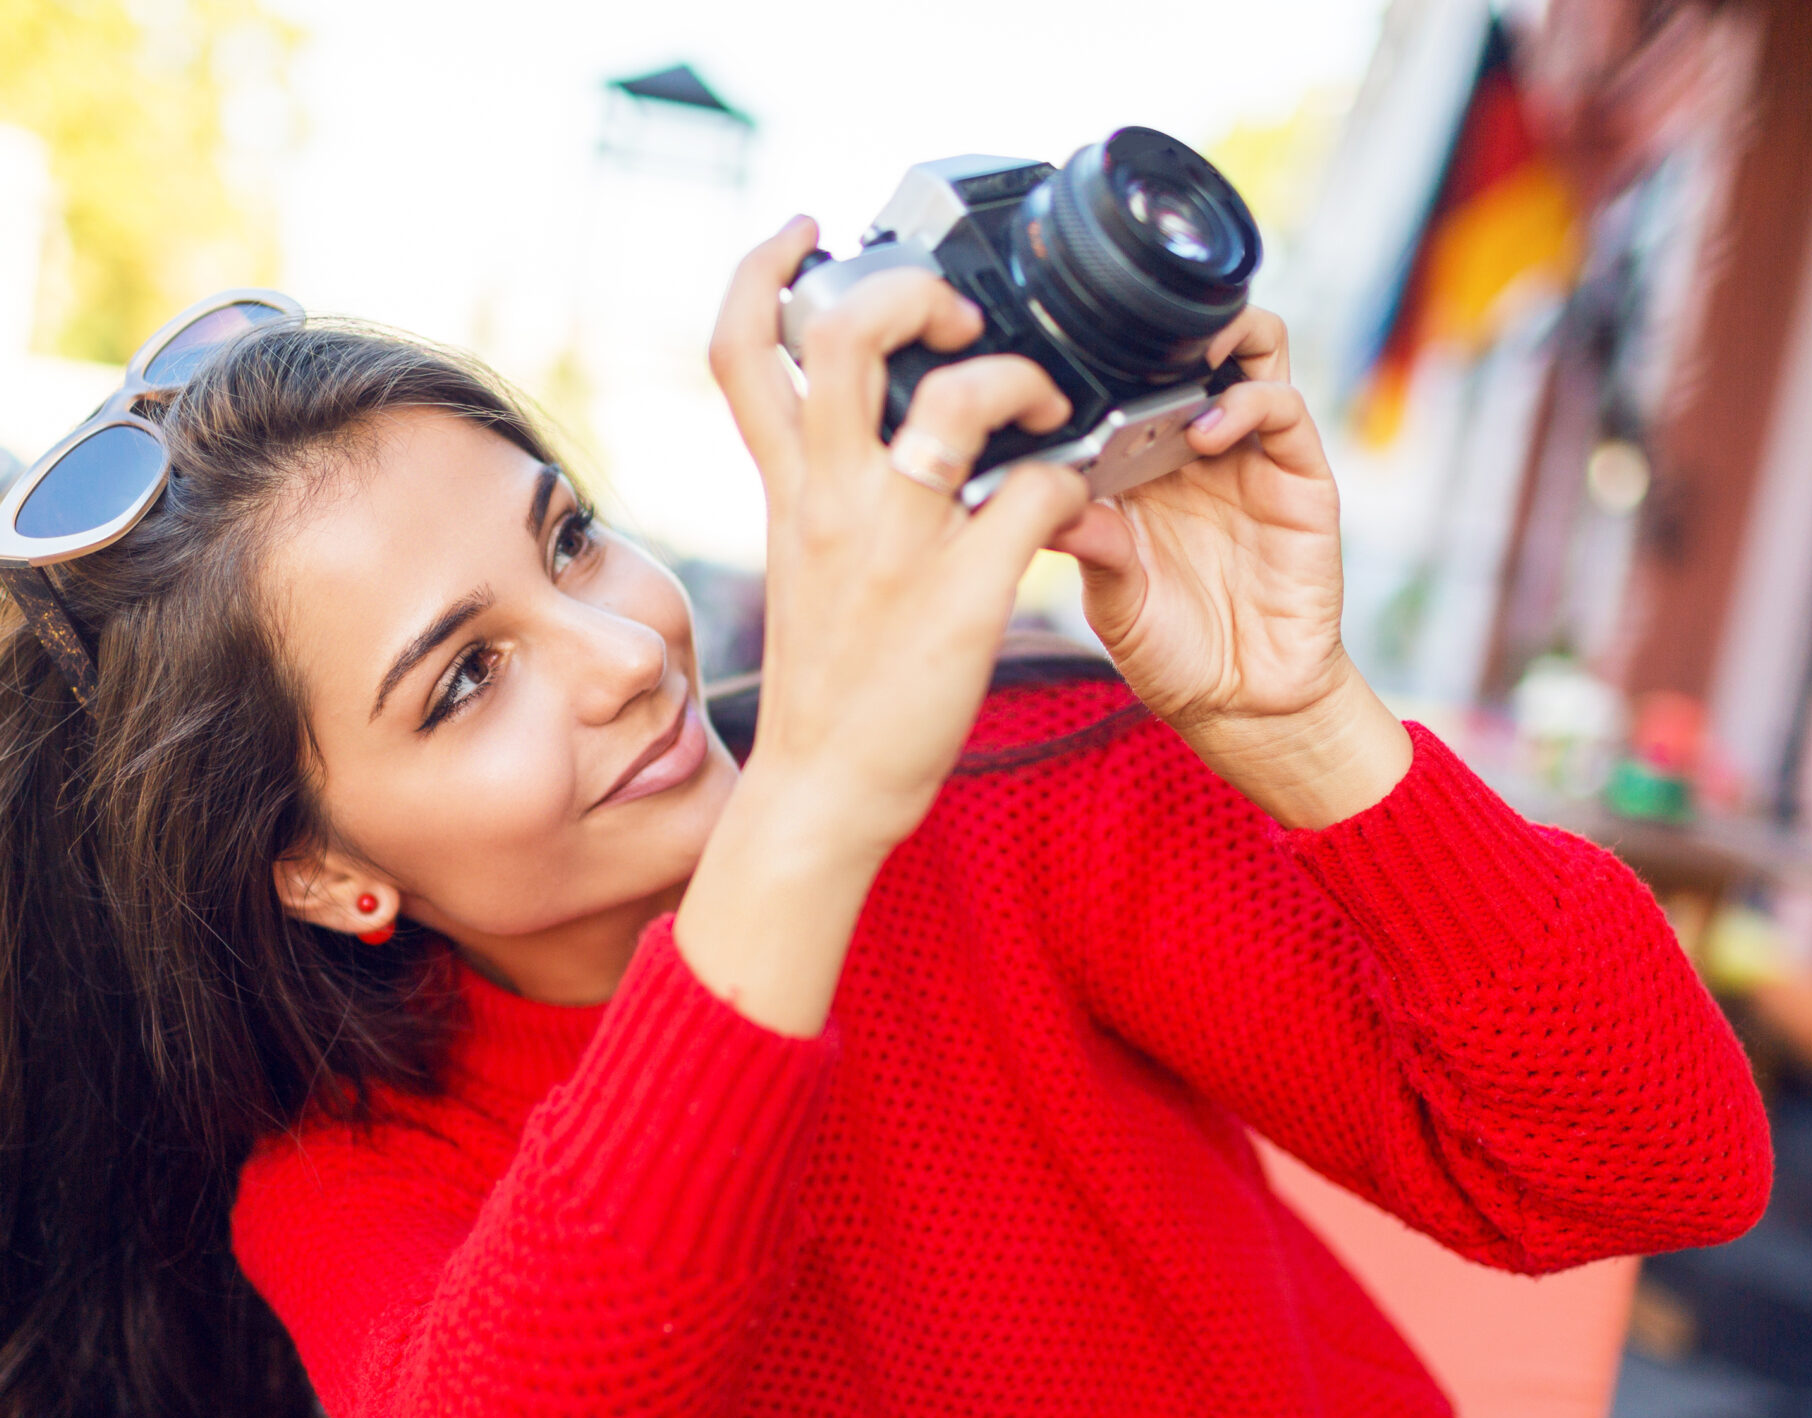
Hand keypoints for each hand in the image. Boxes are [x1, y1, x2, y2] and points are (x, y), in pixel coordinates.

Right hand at [673, 217, 1090, 1032]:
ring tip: (1043, 399)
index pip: (737, 348)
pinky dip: (1073, 476)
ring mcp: (897, 543)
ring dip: (1017, 375)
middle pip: (840, 334)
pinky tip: (1074, 496)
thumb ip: (823, 488)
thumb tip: (866, 430)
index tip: (807, 232)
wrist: (822, 792)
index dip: (763, 267)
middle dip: (907, 292)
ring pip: (954, 398)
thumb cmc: (827, 680)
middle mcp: (830, 499)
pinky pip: (1038, 490)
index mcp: (786, 488)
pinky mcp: (963, 593)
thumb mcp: (801, 562)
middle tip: (958, 318)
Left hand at [1049, 308, 1409, 827]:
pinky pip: (1284, 409)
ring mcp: (1252, 457)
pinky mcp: (1300, 478)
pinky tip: (1206, 430)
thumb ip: (1090, 546)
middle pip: (1196, 344)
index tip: (1065, 353)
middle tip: (1130, 327)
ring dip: (1222, 337)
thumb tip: (1046, 495)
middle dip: (1168, 323)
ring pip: (1253, 352)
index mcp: (1141, 466)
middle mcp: (1197, 449)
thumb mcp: (1112, 602)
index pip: (1129, 381)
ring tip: (1185, 360)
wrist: (1244, 705)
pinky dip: (1246, 401)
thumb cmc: (1172, 654)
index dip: (1104, 357)